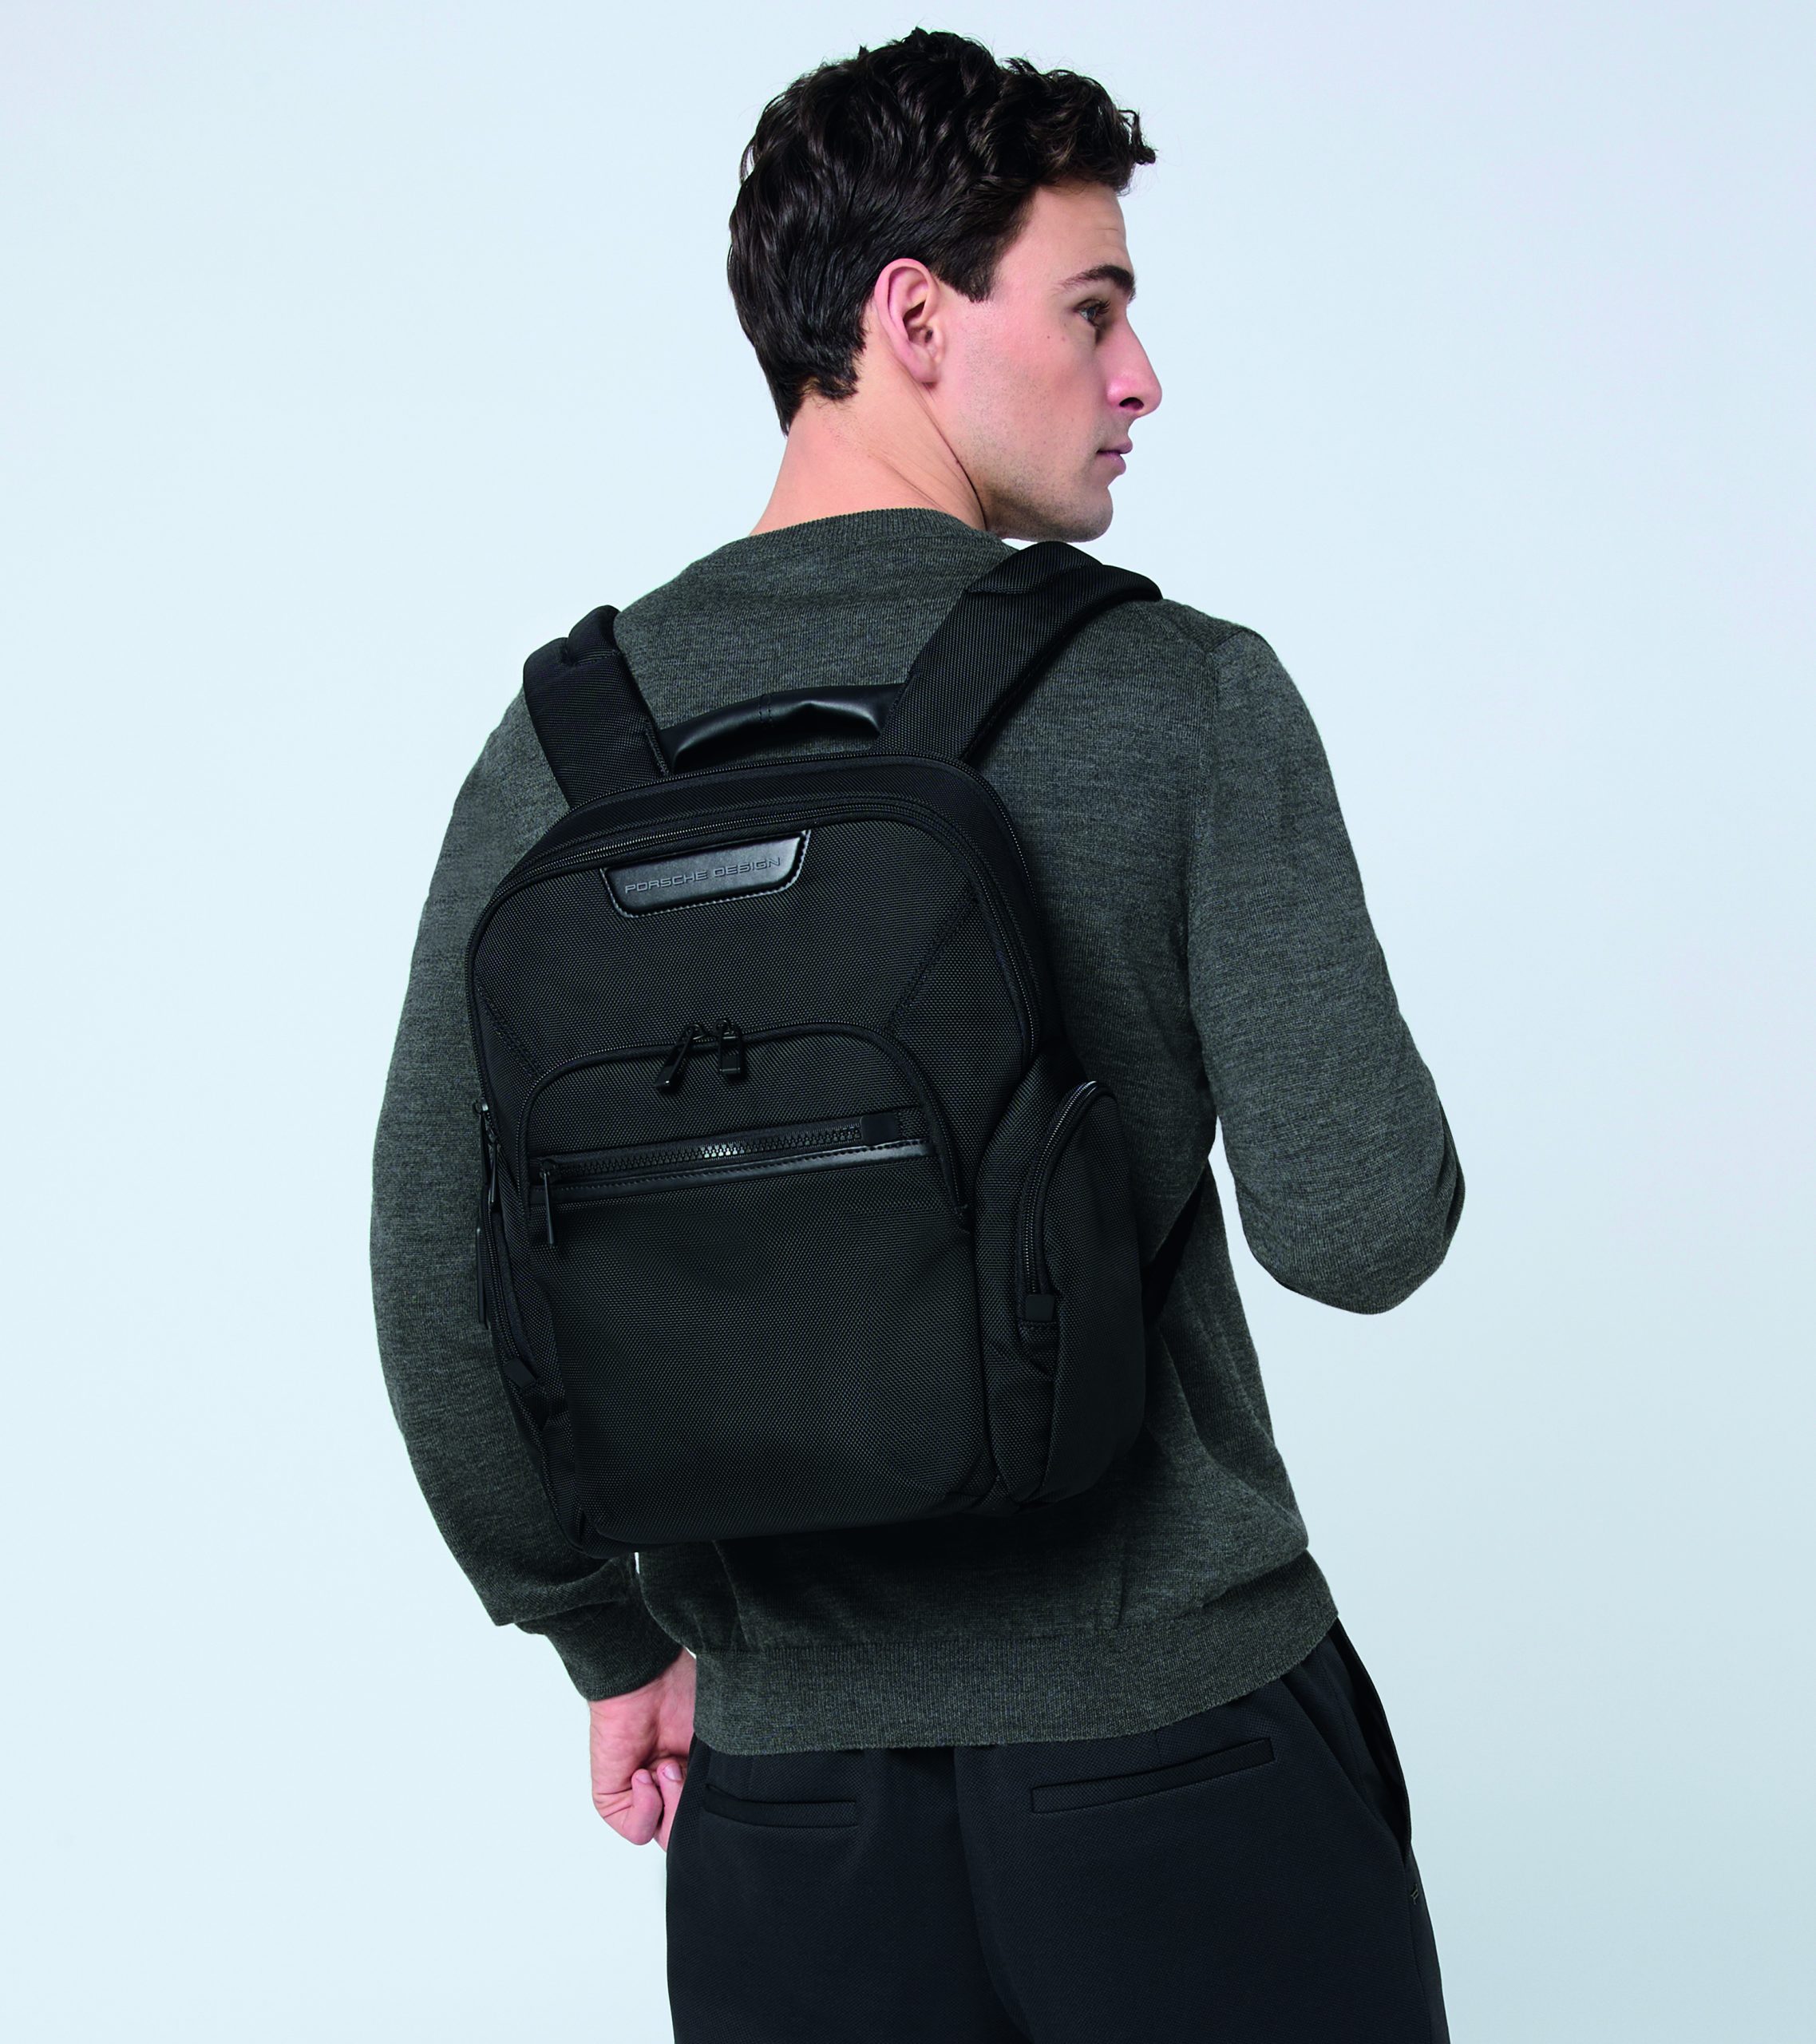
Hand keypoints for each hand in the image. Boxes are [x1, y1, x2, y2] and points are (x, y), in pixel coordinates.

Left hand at [589, 1648, 695, 1849]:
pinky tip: (645, 1774)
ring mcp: (638, 1795)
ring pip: (660, 1834)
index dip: (710, 1811)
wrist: (648, 1680)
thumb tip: (719, 1818)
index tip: (713, 1786)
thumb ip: (714, 1785)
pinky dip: (645, 1808)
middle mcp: (664, 1788)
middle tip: (685, 1773)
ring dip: (668, 1804)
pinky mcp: (612, 1798)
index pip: (700, 1817)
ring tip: (667, 1765)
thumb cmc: (682, 1698)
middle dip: (687, 1808)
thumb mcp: (712, 1748)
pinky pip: (635, 1829)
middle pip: (681, 1831)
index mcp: (690, 1775)